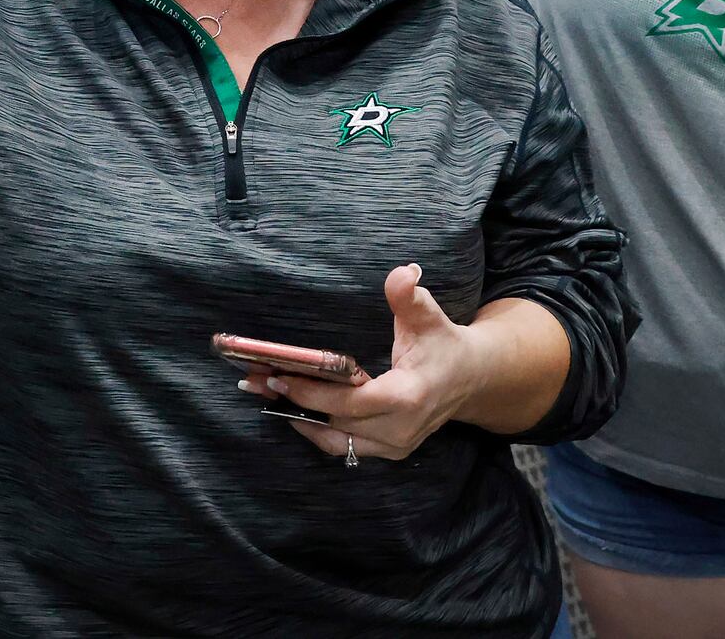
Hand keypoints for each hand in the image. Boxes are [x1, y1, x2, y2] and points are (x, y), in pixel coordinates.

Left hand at [250, 265, 481, 461]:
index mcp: (407, 398)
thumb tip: (401, 273)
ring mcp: (393, 446)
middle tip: (254, 381)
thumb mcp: (430, 317)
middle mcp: (399, 430)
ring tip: (263, 395)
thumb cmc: (444, 345)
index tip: (278, 375)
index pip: (349, 403)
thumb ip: (410, 297)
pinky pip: (342, 446)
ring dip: (297, 419)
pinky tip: (291, 408)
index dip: (312, 392)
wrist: (470, 379)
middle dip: (292, 403)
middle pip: (334, 424)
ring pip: (333, 441)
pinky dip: (315, 429)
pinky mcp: (387, 451)